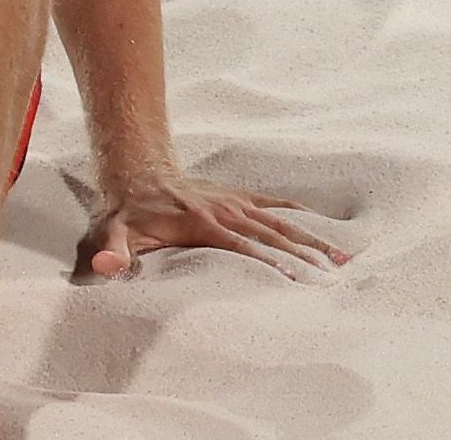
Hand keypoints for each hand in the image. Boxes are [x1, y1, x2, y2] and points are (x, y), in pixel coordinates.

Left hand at [69, 164, 349, 280]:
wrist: (139, 171)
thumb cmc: (129, 211)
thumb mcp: (115, 232)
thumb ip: (114, 252)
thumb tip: (108, 268)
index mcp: (205, 224)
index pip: (245, 248)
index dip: (271, 263)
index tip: (297, 279)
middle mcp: (228, 211)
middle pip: (274, 235)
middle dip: (306, 254)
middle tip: (335, 272)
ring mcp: (236, 202)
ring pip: (282, 221)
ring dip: (312, 237)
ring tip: (342, 254)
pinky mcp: (239, 196)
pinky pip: (276, 204)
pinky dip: (298, 214)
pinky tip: (321, 225)